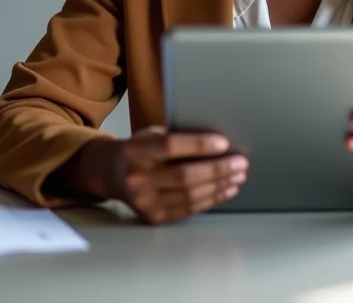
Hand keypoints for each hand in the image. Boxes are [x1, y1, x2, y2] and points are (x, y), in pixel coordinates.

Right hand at [51, 126, 248, 223]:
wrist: (111, 173)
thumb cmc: (141, 148)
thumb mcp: (152, 134)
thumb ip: (178, 137)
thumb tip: (220, 141)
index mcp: (137, 150)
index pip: (171, 146)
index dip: (199, 144)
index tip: (225, 142)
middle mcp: (137, 178)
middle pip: (185, 176)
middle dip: (218, 169)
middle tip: (241, 162)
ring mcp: (144, 202)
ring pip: (190, 195)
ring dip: (219, 186)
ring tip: (238, 176)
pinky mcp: (153, 218)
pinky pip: (188, 209)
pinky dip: (211, 199)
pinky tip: (226, 189)